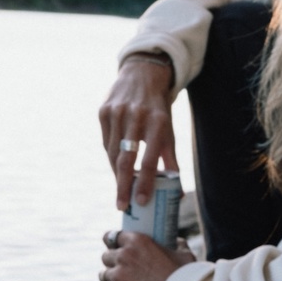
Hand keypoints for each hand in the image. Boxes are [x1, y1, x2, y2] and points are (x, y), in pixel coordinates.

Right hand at [99, 56, 176, 210]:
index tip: (141, 202)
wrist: (142, 74)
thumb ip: (170, 159)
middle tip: (122, 206)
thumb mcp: (169, 130)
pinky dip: (111, 157)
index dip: (145, 182)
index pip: (150, 160)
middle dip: (123, 186)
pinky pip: (106, 142)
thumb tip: (177, 191)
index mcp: (158, 123)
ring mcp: (117, 113)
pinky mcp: (104, 111)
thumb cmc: (158, 109)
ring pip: (113, 153)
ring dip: (116, 175)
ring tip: (120, 191)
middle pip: (127, 160)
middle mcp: (136, 117)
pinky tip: (116, 167)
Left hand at [99, 231, 195, 280]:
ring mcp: (118, 277)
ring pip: (103, 275)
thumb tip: (174, 242)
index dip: (113, 243)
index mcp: (136, 241)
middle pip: (105, 256)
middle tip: (122, 268)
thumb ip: (174, 244)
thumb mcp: (183, 253)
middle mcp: (123, 257)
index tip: (116, 248)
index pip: (111, 236)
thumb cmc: (186, 276)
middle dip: (112, 262)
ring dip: (111, 279)